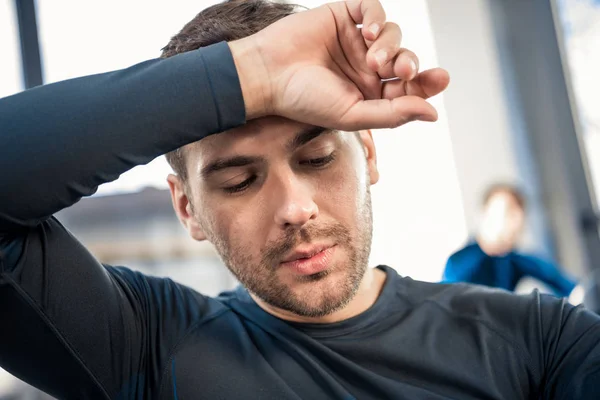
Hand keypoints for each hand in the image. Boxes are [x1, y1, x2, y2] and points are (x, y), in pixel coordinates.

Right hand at [229, 0, 448, 130]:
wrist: (267, 74)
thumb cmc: (304, 100)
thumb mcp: (352, 115)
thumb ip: (393, 114)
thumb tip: (433, 114)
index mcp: (370, 94)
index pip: (408, 87)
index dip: (427, 82)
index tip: (440, 78)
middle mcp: (366, 67)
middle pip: (404, 59)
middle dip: (409, 64)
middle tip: (401, 71)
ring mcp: (355, 40)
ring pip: (393, 34)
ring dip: (390, 45)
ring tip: (371, 58)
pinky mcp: (343, 16)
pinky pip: (372, 8)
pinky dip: (377, 17)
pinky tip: (369, 31)